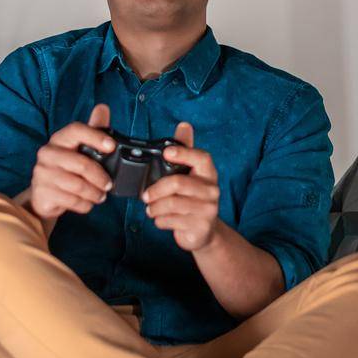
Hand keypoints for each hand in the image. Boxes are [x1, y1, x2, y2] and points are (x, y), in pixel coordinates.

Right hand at [25, 103, 116, 222]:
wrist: (43, 195)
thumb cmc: (66, 168)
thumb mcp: (80, 149)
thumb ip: (93, 129)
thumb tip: (103, 108)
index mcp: (59, 139)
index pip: (76, 130)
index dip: (95, 136)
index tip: (112, 146)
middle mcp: (47, 153)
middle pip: (81, 164)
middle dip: (100, 177)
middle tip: (109, 184)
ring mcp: (42, 173)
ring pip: (78, 185)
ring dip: (94, 194)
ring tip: (99, 196)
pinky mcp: (42, 192)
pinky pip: (71, 200)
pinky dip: (84, 204)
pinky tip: (87, 203)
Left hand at [142, 122, 221, 251]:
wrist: (205, 232)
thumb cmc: (193, 199)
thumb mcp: (191, 175)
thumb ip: (186, 151)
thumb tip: (184, 125)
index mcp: (208, 174)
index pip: (201, 158)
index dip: (184, 153)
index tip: (165, 152)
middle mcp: (212, 190)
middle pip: (178, 183)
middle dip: (156, 189)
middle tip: (145, 196)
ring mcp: (208, 210)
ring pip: (172, 204)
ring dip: (155, 207)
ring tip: (150, 209)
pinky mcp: (200, 227)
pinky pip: (172, 220)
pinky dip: (159, 220)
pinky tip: (160, 219)